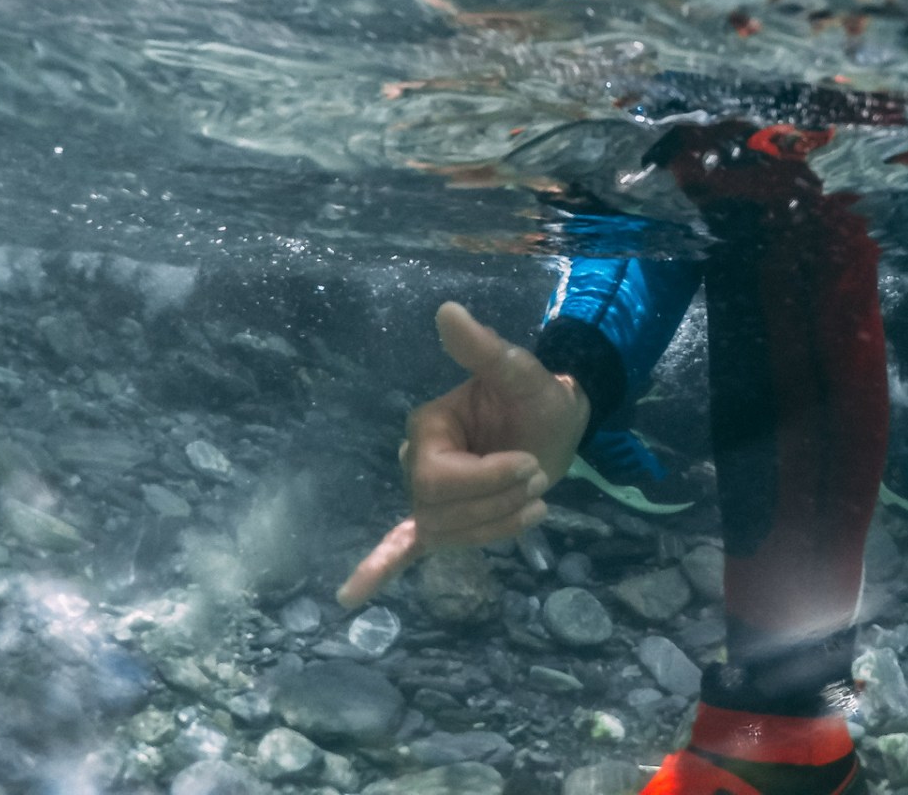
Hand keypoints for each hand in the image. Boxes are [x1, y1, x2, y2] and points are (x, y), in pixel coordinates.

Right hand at [337, 301, 590, 606]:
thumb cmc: (539, 396)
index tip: (532, 466)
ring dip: (495, 527)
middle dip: (495, 504)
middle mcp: (419, 460)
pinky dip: (379, 567)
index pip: (439, 480)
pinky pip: (405, 545)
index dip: (486, 482)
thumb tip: (448, 311)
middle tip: (538, 481)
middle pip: (441, 512)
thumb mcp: (520, 373)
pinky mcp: (445, 515)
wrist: (558, 423)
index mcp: (429, 427)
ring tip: (534, 501)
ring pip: (448, 535)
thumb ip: (484, 349)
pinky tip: (349, 596)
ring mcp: (429, 492)